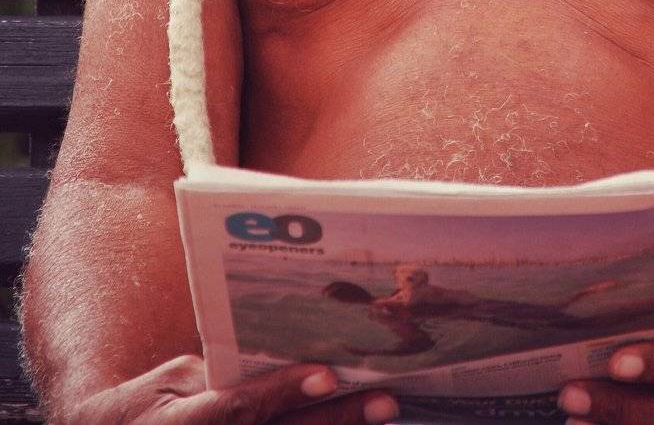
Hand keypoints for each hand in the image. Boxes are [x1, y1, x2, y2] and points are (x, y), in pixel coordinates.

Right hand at [73, 354, 399, 424]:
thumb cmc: (148, 407)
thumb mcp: (173, 382)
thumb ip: (222, 374)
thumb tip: (282, 355)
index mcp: (186, 423)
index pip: (240, 409)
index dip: (284, 392)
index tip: (328, 373)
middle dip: (335, 421)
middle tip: (385, 400)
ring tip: (381, 413)